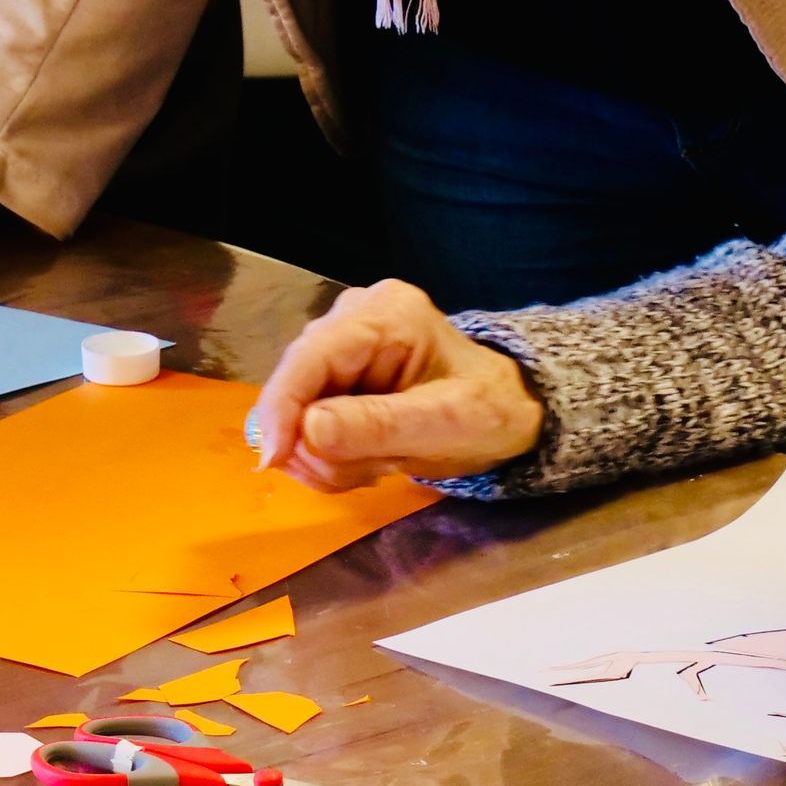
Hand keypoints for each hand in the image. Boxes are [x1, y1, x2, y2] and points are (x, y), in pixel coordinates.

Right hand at [252, 279, 544, 491]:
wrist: (510, 413)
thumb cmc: (491, 411)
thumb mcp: (448, 423)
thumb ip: (380, 425)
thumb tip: (308, 430)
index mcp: (386, 314)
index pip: (310, 356)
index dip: (283, 409)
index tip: (275, 460)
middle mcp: (353, 318)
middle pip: (297, 388)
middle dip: (322, 444)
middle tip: (374, 471)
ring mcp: (340, 347)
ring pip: (298, 413)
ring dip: (331, 455)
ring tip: (385, 462)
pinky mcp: (336, 378)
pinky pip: (308, 425)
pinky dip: (333, 455)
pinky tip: (373, 458)